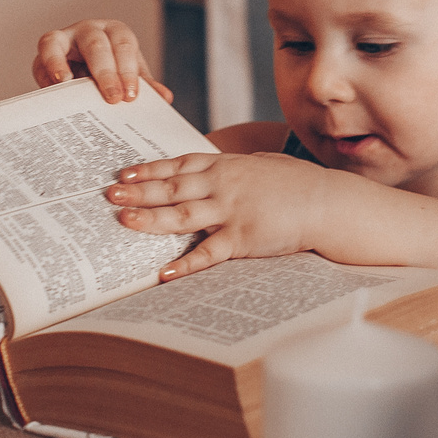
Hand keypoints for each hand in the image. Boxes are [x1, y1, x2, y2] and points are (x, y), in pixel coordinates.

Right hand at [33, 19, 171, 104]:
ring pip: (59, 41)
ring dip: (61, 63)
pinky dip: (47, 68)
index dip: (128, 71)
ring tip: (66, 83)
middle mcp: (91, 29)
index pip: (124, 46)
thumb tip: (165, 98)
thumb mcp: (128, 77)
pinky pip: (43, 53)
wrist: (84, 71)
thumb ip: (144, 87)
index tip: (131, 96)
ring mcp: (66, 36)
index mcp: (117, 33)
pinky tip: (55, 86)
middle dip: (106, 73)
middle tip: (113, 99)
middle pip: (97, 45)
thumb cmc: (111, 71)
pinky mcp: (47, 48)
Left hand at [107, 151, 337, 279]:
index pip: (179, 165)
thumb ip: (232, 168)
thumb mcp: (260, 165)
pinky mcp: (244, 238)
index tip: (124, 172)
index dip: (149, 169)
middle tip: (110, 194)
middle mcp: (224, 185)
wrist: (327, 202)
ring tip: (124, 222)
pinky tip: (164, 272)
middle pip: (172, 187)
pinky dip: (185, 263)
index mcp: (226, 165)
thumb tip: (210, 168)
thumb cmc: (295, 184)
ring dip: (151, 219)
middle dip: (139, 192)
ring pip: (183, 215)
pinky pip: (209, 252)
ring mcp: (232, 211)